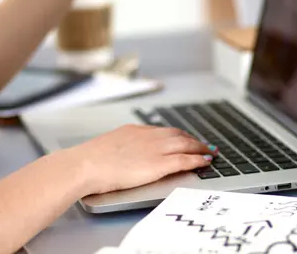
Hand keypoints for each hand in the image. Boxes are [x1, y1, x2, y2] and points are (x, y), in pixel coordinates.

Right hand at [75, 124, 217, 194]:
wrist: (85, 165)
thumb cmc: (89, 161)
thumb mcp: (107, 148)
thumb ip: (119, 149)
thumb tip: (120, 156)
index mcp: (134, 131)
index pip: (162, 131)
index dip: (177, 135)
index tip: (184, 138)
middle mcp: (148, 136)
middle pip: (178, 134)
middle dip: (193, 139)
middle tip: (203, 144)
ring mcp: (154, 149)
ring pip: (185, 144)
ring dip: (200, 148)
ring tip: (210, 152)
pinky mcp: (159, 164)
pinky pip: (185, 160)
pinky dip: (197, 159)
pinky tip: (205, 161)